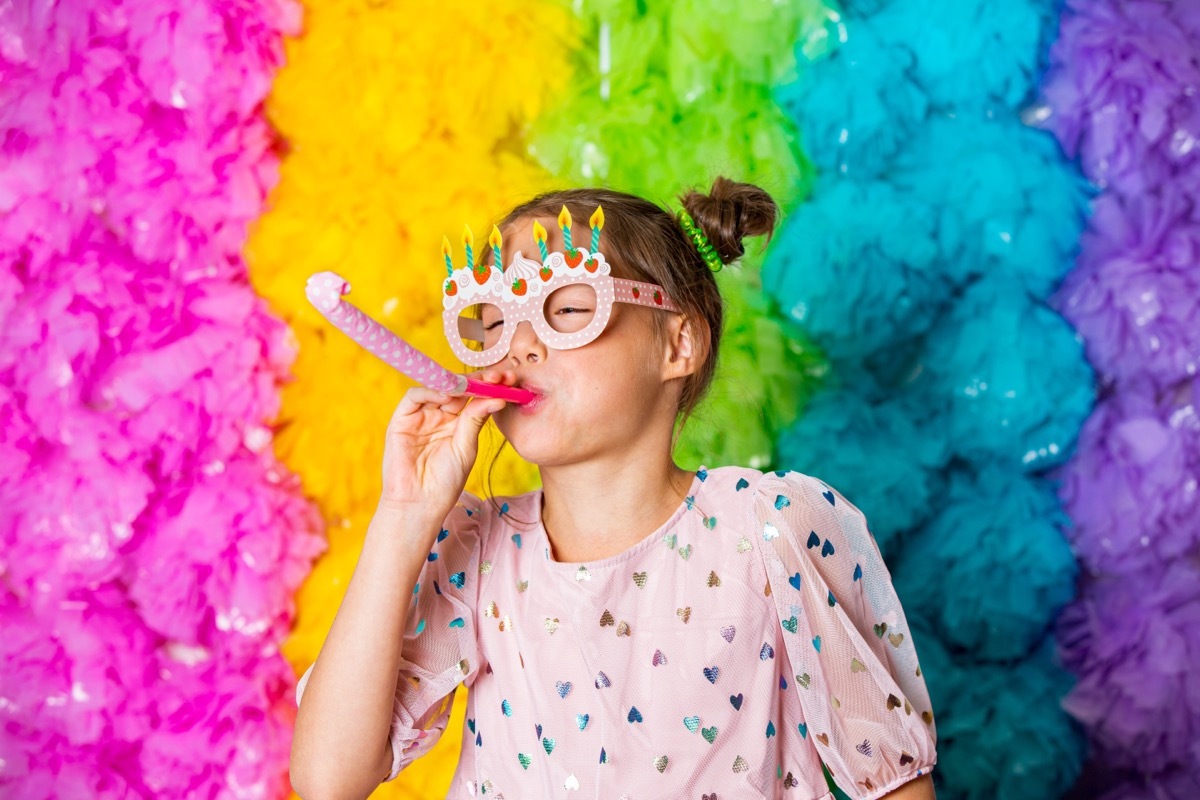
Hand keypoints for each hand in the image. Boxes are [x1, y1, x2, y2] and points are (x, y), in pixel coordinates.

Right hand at [376, 372, 511, 522]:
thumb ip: (475, 419)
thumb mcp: (466, 447)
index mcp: (458, 422)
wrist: (420, 504)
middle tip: (497, 376)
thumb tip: (497, 396)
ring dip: (457, 382)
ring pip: (437, 388)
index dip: (490, 386)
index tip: (509, 381)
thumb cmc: (445, 482)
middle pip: (458, 387)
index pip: (474, 396)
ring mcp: (420, 416)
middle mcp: (439, 415)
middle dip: (478, 379)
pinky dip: (431, 391)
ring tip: (476, 384)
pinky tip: (448, 395)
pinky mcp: (402, 419)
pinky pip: (414, 397)